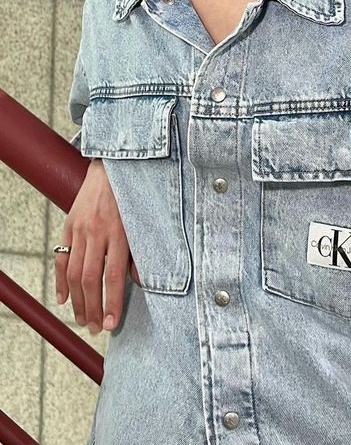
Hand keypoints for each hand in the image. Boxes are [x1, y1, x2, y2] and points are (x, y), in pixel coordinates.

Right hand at [54, 157, 140, 334]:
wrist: (111, 168)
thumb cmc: (132, 197)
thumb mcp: (143, 222)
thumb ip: (141, 252)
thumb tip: (141, 283)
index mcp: (119, 233)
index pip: (113, 275)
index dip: (111, 302)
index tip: (111, 323)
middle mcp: (98, 232)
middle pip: (91, 278)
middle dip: (92, 308)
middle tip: (94, 328)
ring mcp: (80, 229)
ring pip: (75, 272)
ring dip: (77, 300)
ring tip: (82, 319)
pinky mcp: (69, 224)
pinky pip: (62, 257)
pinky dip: (61, 280)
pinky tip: (63, 299)